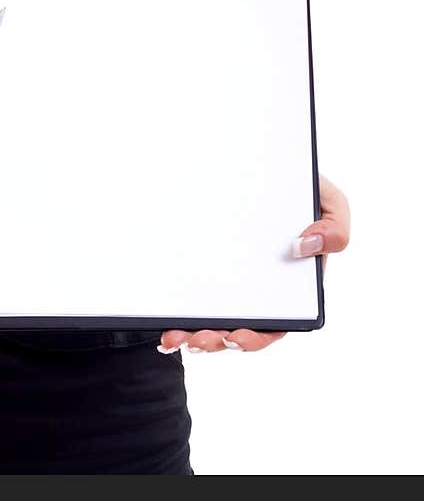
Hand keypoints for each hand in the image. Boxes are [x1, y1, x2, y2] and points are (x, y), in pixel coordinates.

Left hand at [157, 172, 350, 353]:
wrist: (269, 160)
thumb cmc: (302, 187)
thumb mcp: (331, 201)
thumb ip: (335, 229)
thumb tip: (304, 246)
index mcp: (291, 286)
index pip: (275, 323)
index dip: (255, 337)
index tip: (234, 336)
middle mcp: (260, 289)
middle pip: (239, 328)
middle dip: (215, 340)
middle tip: (195, 340)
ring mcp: (232, 276)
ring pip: (213, 318)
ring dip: (194, 334)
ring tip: (175, 337)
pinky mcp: (208, 261)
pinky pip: (193, 293)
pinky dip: (180, 313)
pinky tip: (165, 324)